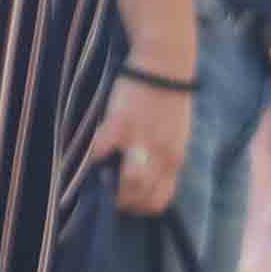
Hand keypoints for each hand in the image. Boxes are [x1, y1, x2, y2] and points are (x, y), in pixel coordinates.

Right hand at [92, 68, 192, 217]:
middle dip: (123, 202)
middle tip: (109, 194)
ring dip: (111, 187)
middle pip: (142, 197)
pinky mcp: (121, 124)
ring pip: (128, 184)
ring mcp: (141, 141)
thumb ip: (164, 156)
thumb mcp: (177, 133)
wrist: (165, 63)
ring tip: (101, 179)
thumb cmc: (169, 97)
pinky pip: (101, 152)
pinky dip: (93, 157)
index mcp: (176, 158)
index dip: (141, 208)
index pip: (159, 200)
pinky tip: (94, 152)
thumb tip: (147, 175)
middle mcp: (162, 155)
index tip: (128, 203)